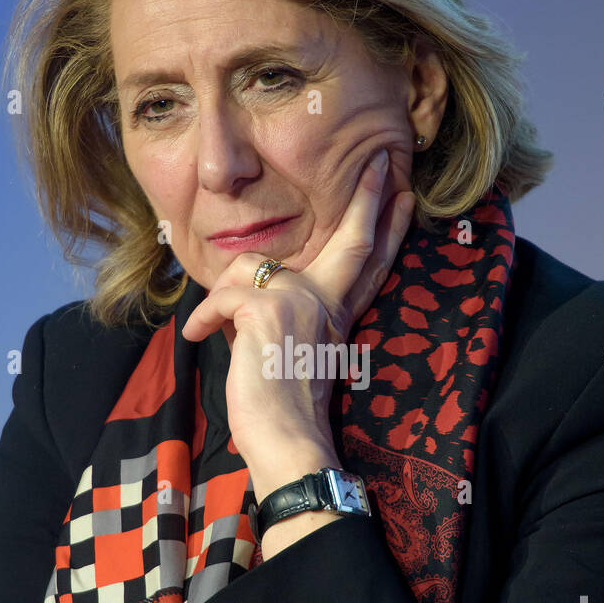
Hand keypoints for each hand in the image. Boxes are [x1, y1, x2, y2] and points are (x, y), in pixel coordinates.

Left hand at [179, 149, 414, 476]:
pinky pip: (222, 294)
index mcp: (335, 316)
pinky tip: (202, 336)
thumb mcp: (285, 352)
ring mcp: (300, 301)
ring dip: (222, 295)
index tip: (401, 194)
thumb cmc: (280, 411)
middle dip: (369, 198)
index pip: (366, 263)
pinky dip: (205, 317)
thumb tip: (247, 293)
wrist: (287, 442)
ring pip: (249, 267)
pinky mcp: (268, 309)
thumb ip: (280, 316)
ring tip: (217, 327)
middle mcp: (325, 303)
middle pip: (355, 241)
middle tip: (381, 160)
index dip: (384, 228)